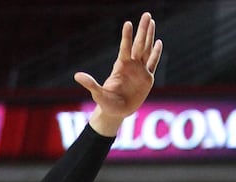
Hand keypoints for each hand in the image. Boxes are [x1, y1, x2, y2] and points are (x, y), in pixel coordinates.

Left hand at [76, 12, 162, 134]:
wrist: (117, 112)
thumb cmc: (106, 103)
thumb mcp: (98, 94)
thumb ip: (90, 84)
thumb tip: (76, 76)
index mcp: (120, 66)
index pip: (125, 48)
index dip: (127, 36)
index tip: (128, 23)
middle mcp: (131, 65)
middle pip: (139, 44)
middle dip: (143, 30)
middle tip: (147, 15)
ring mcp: (140, 70)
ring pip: (147, 50)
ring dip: (150, 36)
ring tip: (152, 22)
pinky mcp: (148, 79)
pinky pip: (153, 63)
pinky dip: (156, 53)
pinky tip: (159, 42)